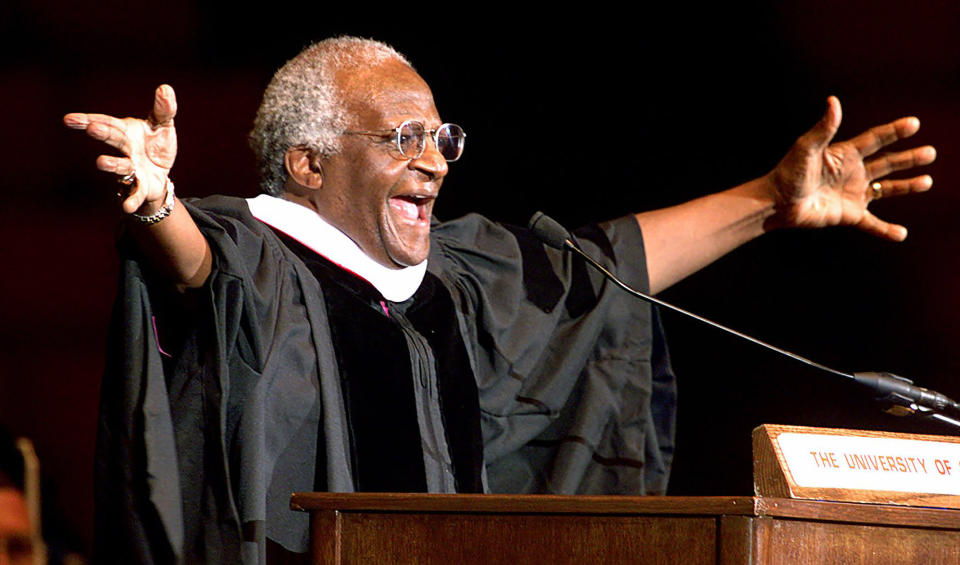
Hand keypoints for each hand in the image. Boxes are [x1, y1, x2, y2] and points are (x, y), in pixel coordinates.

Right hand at [64, 85, 177, 214]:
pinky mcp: (140, 187)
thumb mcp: (163, 125)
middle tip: (92, 128)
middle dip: (103, 134)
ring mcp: (130, 169)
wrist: (161, 173)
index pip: (107, 123)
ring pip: (120, 167)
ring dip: (111, 164)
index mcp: (126, 131)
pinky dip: (130, 200)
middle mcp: (124, 150)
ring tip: (101, 162)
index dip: (88, 120)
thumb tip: (165, 88)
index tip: (70, 119)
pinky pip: (134, 193)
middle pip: (113, 140)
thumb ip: (163, 109)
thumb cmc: (156, 145)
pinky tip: (126, 207)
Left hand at [766, 96, 935, 240]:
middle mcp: (852, 173)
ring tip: (927, 182)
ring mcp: (852, 194)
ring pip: (886, 190)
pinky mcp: (848, 215)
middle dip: (909, 158)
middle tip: (931, 153)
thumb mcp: (805, 149)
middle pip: (887, 163)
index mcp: (844, 154)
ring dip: (907, 186)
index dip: (894, 131)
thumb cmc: (787, 174)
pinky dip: (886, 230)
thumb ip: (823, 128)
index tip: (914, 124)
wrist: (776, 204)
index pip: (875, 140)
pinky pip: (871, 223)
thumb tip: (833, 101)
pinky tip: (901, 234)